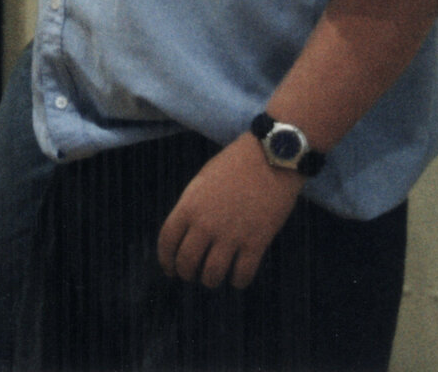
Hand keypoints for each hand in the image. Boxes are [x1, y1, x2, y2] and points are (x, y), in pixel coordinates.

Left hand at [157, 134, 306, 289]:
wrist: (271, 157)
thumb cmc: (235, 165)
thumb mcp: (202, 181)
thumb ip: (191, 207)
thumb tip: (186, 234)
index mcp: (188, 206)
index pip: (167, 242)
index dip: (166, 260)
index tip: (170, 269)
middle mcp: (205, 224)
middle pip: (187, 262)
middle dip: (186, 274)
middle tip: (192, 276)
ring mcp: (231, 235)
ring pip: (212, 274)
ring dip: (210, 281)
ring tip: (213, 278)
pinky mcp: (256, 242)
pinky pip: (242, 274)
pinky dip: (238, 281)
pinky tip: (237, 277)